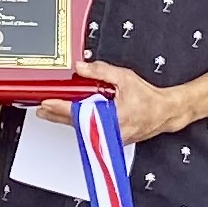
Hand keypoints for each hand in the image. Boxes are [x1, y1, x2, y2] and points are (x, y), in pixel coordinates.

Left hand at [40, 60, 186, 144]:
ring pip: (83, 129)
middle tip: (41, 109)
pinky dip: (80, 123)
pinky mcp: (112, 139)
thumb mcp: (124, 78)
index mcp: (111, 118)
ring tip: (51, 112)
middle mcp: (109, 132)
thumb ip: (101, 71)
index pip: (78, 113)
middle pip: (76, 124)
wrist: (166, 113)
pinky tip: (72, 118)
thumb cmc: (150, 99)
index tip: (46, 103)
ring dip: (66, 119)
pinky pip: (92, 131)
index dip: (60, 107)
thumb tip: (81, 67)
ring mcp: (110, 138)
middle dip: (56, 115)